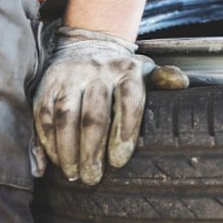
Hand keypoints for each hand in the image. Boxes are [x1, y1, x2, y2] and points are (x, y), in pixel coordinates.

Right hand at [32, 26, 187, 184]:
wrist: (88, 44)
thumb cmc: (122, 70)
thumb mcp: (146, 70)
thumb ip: (164, 79)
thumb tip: (181, 83)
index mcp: (127, 70)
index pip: (129, 103)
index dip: (124, 135)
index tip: (119, 162)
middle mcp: (97, 72)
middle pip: (92, 116)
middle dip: (91, 151)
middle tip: (92, 178)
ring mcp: (69, 78)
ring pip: (64, 117)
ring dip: (66, 150)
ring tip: (72, 174)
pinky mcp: (47, 85)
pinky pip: (42, 116)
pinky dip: (44, 142)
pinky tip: (50, 164)